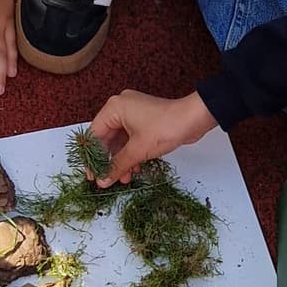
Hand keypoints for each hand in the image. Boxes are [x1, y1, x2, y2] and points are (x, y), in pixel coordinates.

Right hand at [88, 88, 213, 181]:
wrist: (194, 119)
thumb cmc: (166, 126)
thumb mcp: (137, 150)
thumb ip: (117, 166)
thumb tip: (103, 179)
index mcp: (114, 108)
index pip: (94, 135)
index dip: (92, 157)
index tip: (92, 174)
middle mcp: (121, 107)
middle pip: (107, 138)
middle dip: (109, 160)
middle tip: (106, 178)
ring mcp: (133, 113)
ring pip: (120, 141)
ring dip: (121, 160)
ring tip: (124, 177)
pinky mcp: (144, 120)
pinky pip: (131, 139)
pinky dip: (131, 154)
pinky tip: (135, 168)